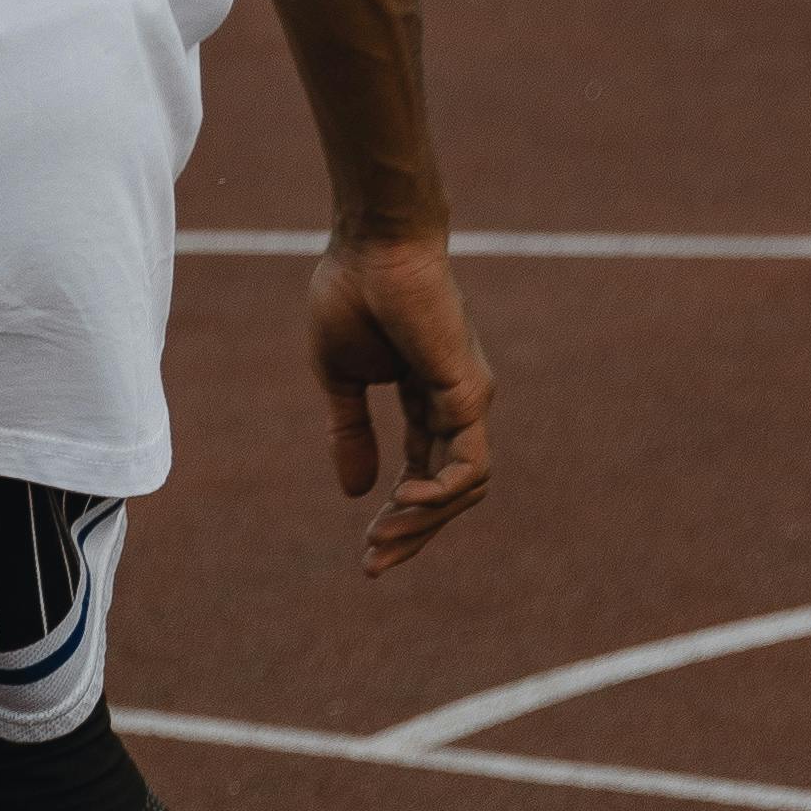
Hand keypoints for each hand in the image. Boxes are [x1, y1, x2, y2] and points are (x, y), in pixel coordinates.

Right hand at [311, 237, 494, 575]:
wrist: (373, 244)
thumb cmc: (354, 293)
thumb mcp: (341, 380)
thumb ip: (350, 434)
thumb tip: (356, 493)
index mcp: (427, 400)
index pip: (424, 474)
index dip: (397, 518)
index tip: (365, 551)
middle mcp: (456, 404)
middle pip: (449, 492)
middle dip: (411, 535)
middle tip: (372, 566)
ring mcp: (468, 399)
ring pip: (464, 488)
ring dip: (422, 523)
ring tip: (381, 537)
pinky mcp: (469, 392)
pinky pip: (468, 465)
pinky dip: (440, 493)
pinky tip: (403, 498)